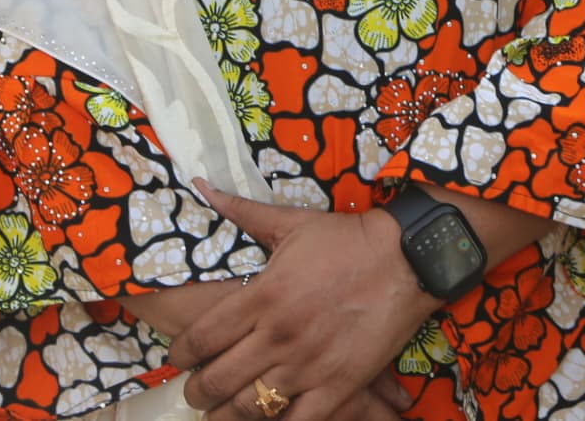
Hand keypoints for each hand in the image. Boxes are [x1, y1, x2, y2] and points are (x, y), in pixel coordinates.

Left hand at [174, 186, 436, 420]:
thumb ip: (242, 211)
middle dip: (197, 392)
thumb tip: (201, 187)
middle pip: (216, 381)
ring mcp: (308, 365)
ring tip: (219, 413)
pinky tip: (268, 418)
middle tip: (195, 392)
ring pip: (249, 408)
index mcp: (262, 295)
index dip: (179, 354)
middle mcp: (279, 335)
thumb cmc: (347, 240)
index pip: (200, 338)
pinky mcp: (339, 386)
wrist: (408, 259)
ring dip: (225, 414)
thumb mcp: (291, 222)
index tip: (176, 359)